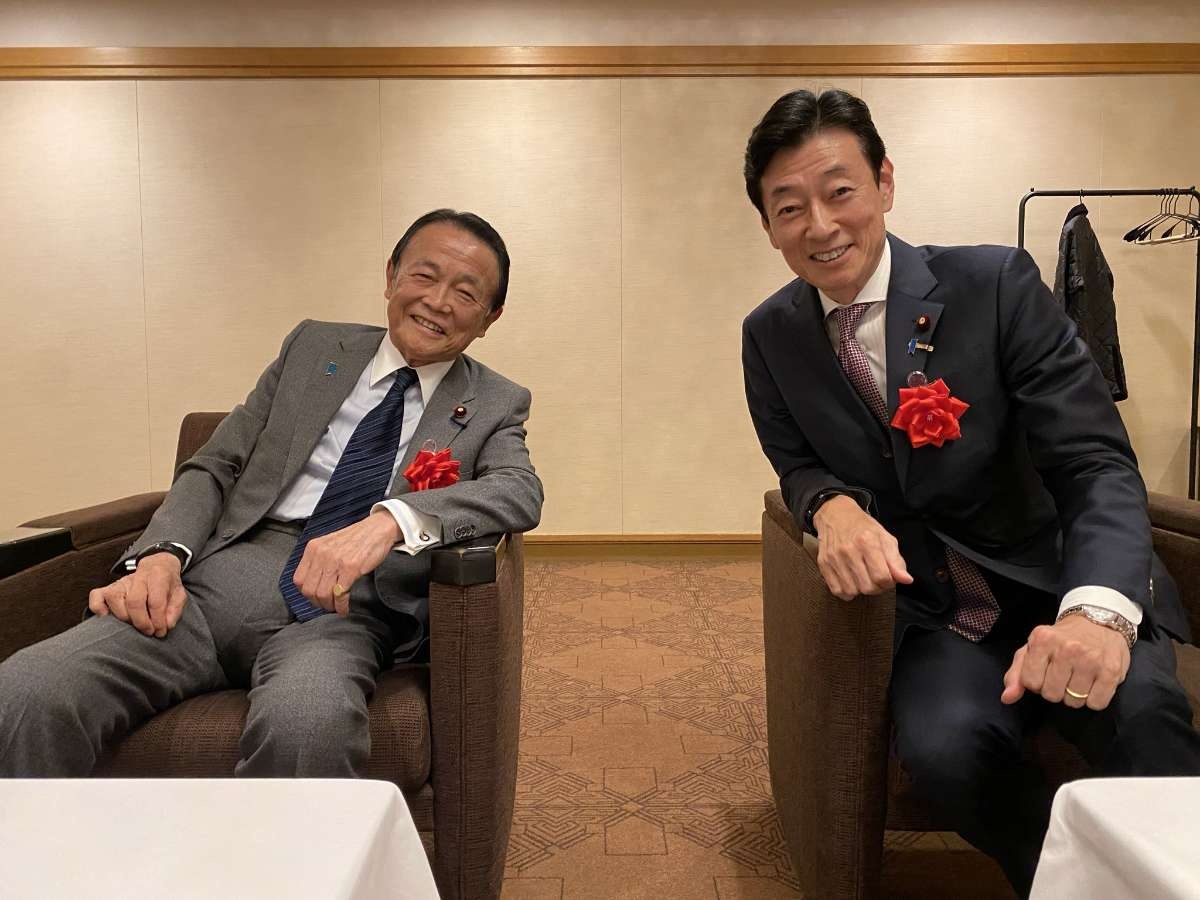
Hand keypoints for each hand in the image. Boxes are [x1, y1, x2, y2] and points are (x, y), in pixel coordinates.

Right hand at [88, 552, 186, 637]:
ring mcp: (121, 581)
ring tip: (133, 625)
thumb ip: (175, 609)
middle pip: (134, 601)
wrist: (158, 566)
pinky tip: (108, 618)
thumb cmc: (167, 585)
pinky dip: (98, 608)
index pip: (156, 601)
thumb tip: (166, 625)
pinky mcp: (109, 587)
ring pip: (114, 598)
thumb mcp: (179, 594)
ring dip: (123, 617)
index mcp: (159, 575)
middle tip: (149, 631)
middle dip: (142, 622)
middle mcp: (138, 576)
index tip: (160, 631)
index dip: (158, 620)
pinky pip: (96, 596)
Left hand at [292, 510, 400, 614]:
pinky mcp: (351, 568)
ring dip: (330, 606)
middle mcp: (321, 554)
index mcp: (313, 548)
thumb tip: (314, 583)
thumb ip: (319, 560)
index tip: (315, 597)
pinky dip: (342, 605)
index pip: (299, 580)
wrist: (378, 529)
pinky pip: (340, 594)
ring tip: (336, 607)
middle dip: (318, 603)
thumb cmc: (357, 538)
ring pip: (323, 594)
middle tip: (327, 606)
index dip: (307, 593)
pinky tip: (345, 607)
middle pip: (309, 590)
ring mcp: (336, 561)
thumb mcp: (329, 544)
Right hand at [812, 495, 913, 600]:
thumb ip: (896, 560)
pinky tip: (850, 581)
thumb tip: (906, 580)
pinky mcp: (823, 564)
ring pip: (852, 591)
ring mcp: (834, 558)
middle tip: (875, 578)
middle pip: (868, 587)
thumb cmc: (862, 527)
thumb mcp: (884, 537)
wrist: (835, 514)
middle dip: (876, 587)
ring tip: (862, 578)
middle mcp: (849, 551)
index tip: (888, 577)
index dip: (889, 582)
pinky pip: (837, 590)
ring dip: (860, 589)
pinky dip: (846, 591)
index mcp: (868, 542)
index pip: (882, 577)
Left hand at [1001, 615, 1129, 710]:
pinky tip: (1093, 683)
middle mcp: (1067, 648)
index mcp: (1042, 640)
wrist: (1098, 622)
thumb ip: (1016, 673)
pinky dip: (1094, 699)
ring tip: (1079, 677)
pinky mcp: (1111, 671)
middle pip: (1051, 695)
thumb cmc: (1062, 639)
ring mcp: (1090, 660)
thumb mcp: (1033, 648)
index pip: (1030, 682)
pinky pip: (1096, 704)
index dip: (1037, 682)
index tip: (1045, 671)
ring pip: (1074, 701)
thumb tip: (1007, 698)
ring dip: (1075, 695)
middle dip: (1055, 689)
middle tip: (1064, 674)